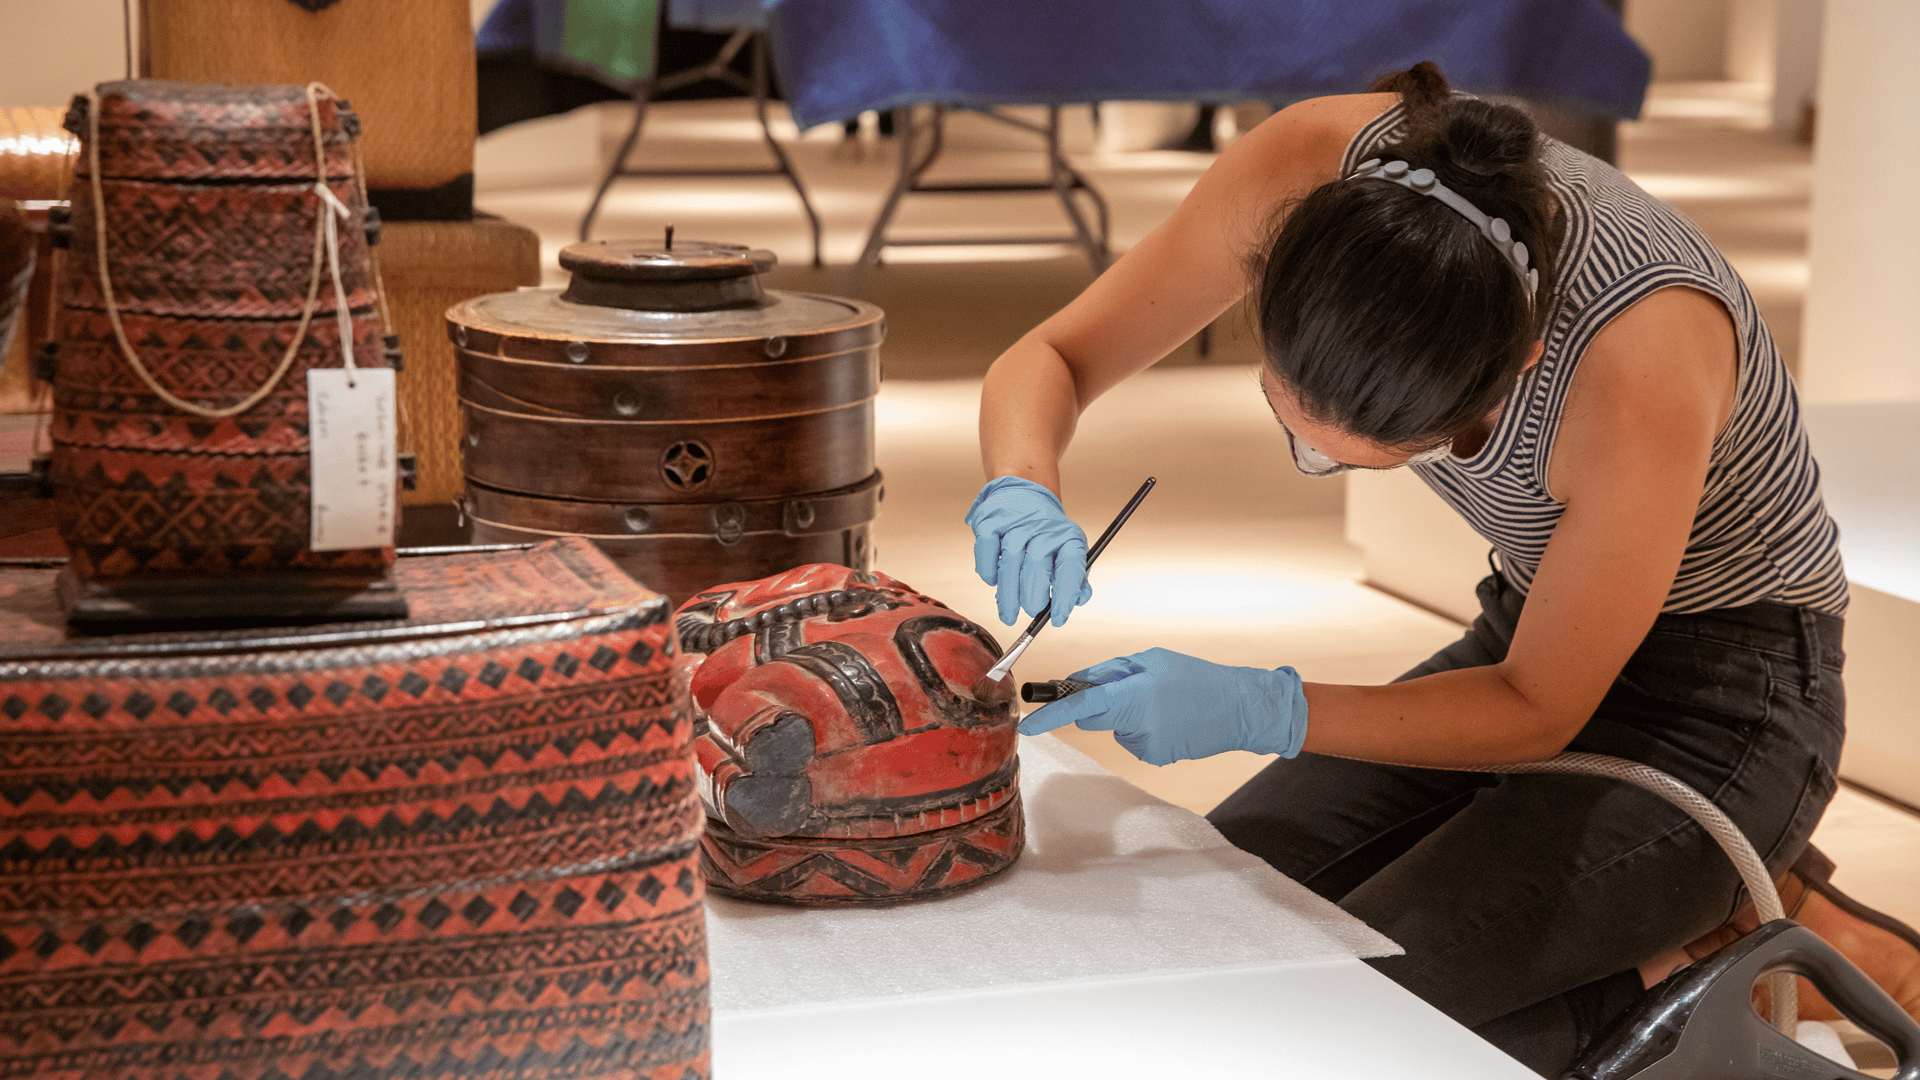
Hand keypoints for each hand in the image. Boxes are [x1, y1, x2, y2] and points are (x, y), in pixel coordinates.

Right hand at [965, 475, 1091, 625]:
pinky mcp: (990, 520)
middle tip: (1030, 611)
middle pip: (1036, 567)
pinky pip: (987, 552)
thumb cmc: (1047, 534)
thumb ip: (1075, 579)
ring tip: (1009, 612)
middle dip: (1032, 598)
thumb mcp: (1068, 552)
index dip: (1064, 596)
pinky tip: (995, 581)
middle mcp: (1043, 527)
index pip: (1070, 568)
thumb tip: (1078, 600)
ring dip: (1008, 594)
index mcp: (1068, 536)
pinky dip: (988, 573)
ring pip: (1009, 563)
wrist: (1024, 495)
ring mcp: (1015, 522)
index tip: (1058, 618)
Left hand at [1018, 648, 1307, 764]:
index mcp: (1136, 695)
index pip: (1083, 706)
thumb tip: (1079, 684)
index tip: (1029, 724)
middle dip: (1100, 705)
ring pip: (1116, 728)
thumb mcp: (1154, 660)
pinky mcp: (1156, 758)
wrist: (1242, 709)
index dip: (1052, 715)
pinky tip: (1170, 719)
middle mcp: (1139, 725)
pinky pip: (1133, 739)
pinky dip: (1144, 728)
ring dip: (1128, 715)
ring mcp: (1147, 747)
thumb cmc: (1198, 678)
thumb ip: (1112, 672)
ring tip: (1164, 703)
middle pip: (1094, 718)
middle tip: (1130, 688)